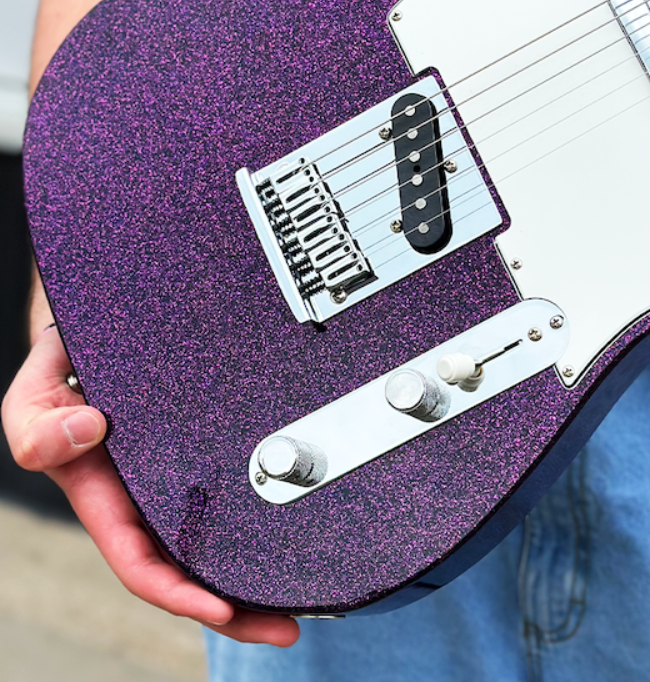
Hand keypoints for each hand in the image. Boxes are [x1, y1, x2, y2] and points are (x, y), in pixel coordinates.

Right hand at [1, 325, 299, 646]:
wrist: (96, 339)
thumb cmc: (64, 371)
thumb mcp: (36, 394)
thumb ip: (41, 422)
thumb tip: (86, 432)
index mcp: (105, 498)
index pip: (141, 562)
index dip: (180, 592)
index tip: (222, 608)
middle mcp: (144, 500)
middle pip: (189, 570)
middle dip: (234, 609)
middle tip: (287, 626)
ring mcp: (176, 484)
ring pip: (216, 545)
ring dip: (253, 579)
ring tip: (299, 602)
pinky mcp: (206, 460)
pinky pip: (231, 502)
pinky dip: (259, 527)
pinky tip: (290, 538)